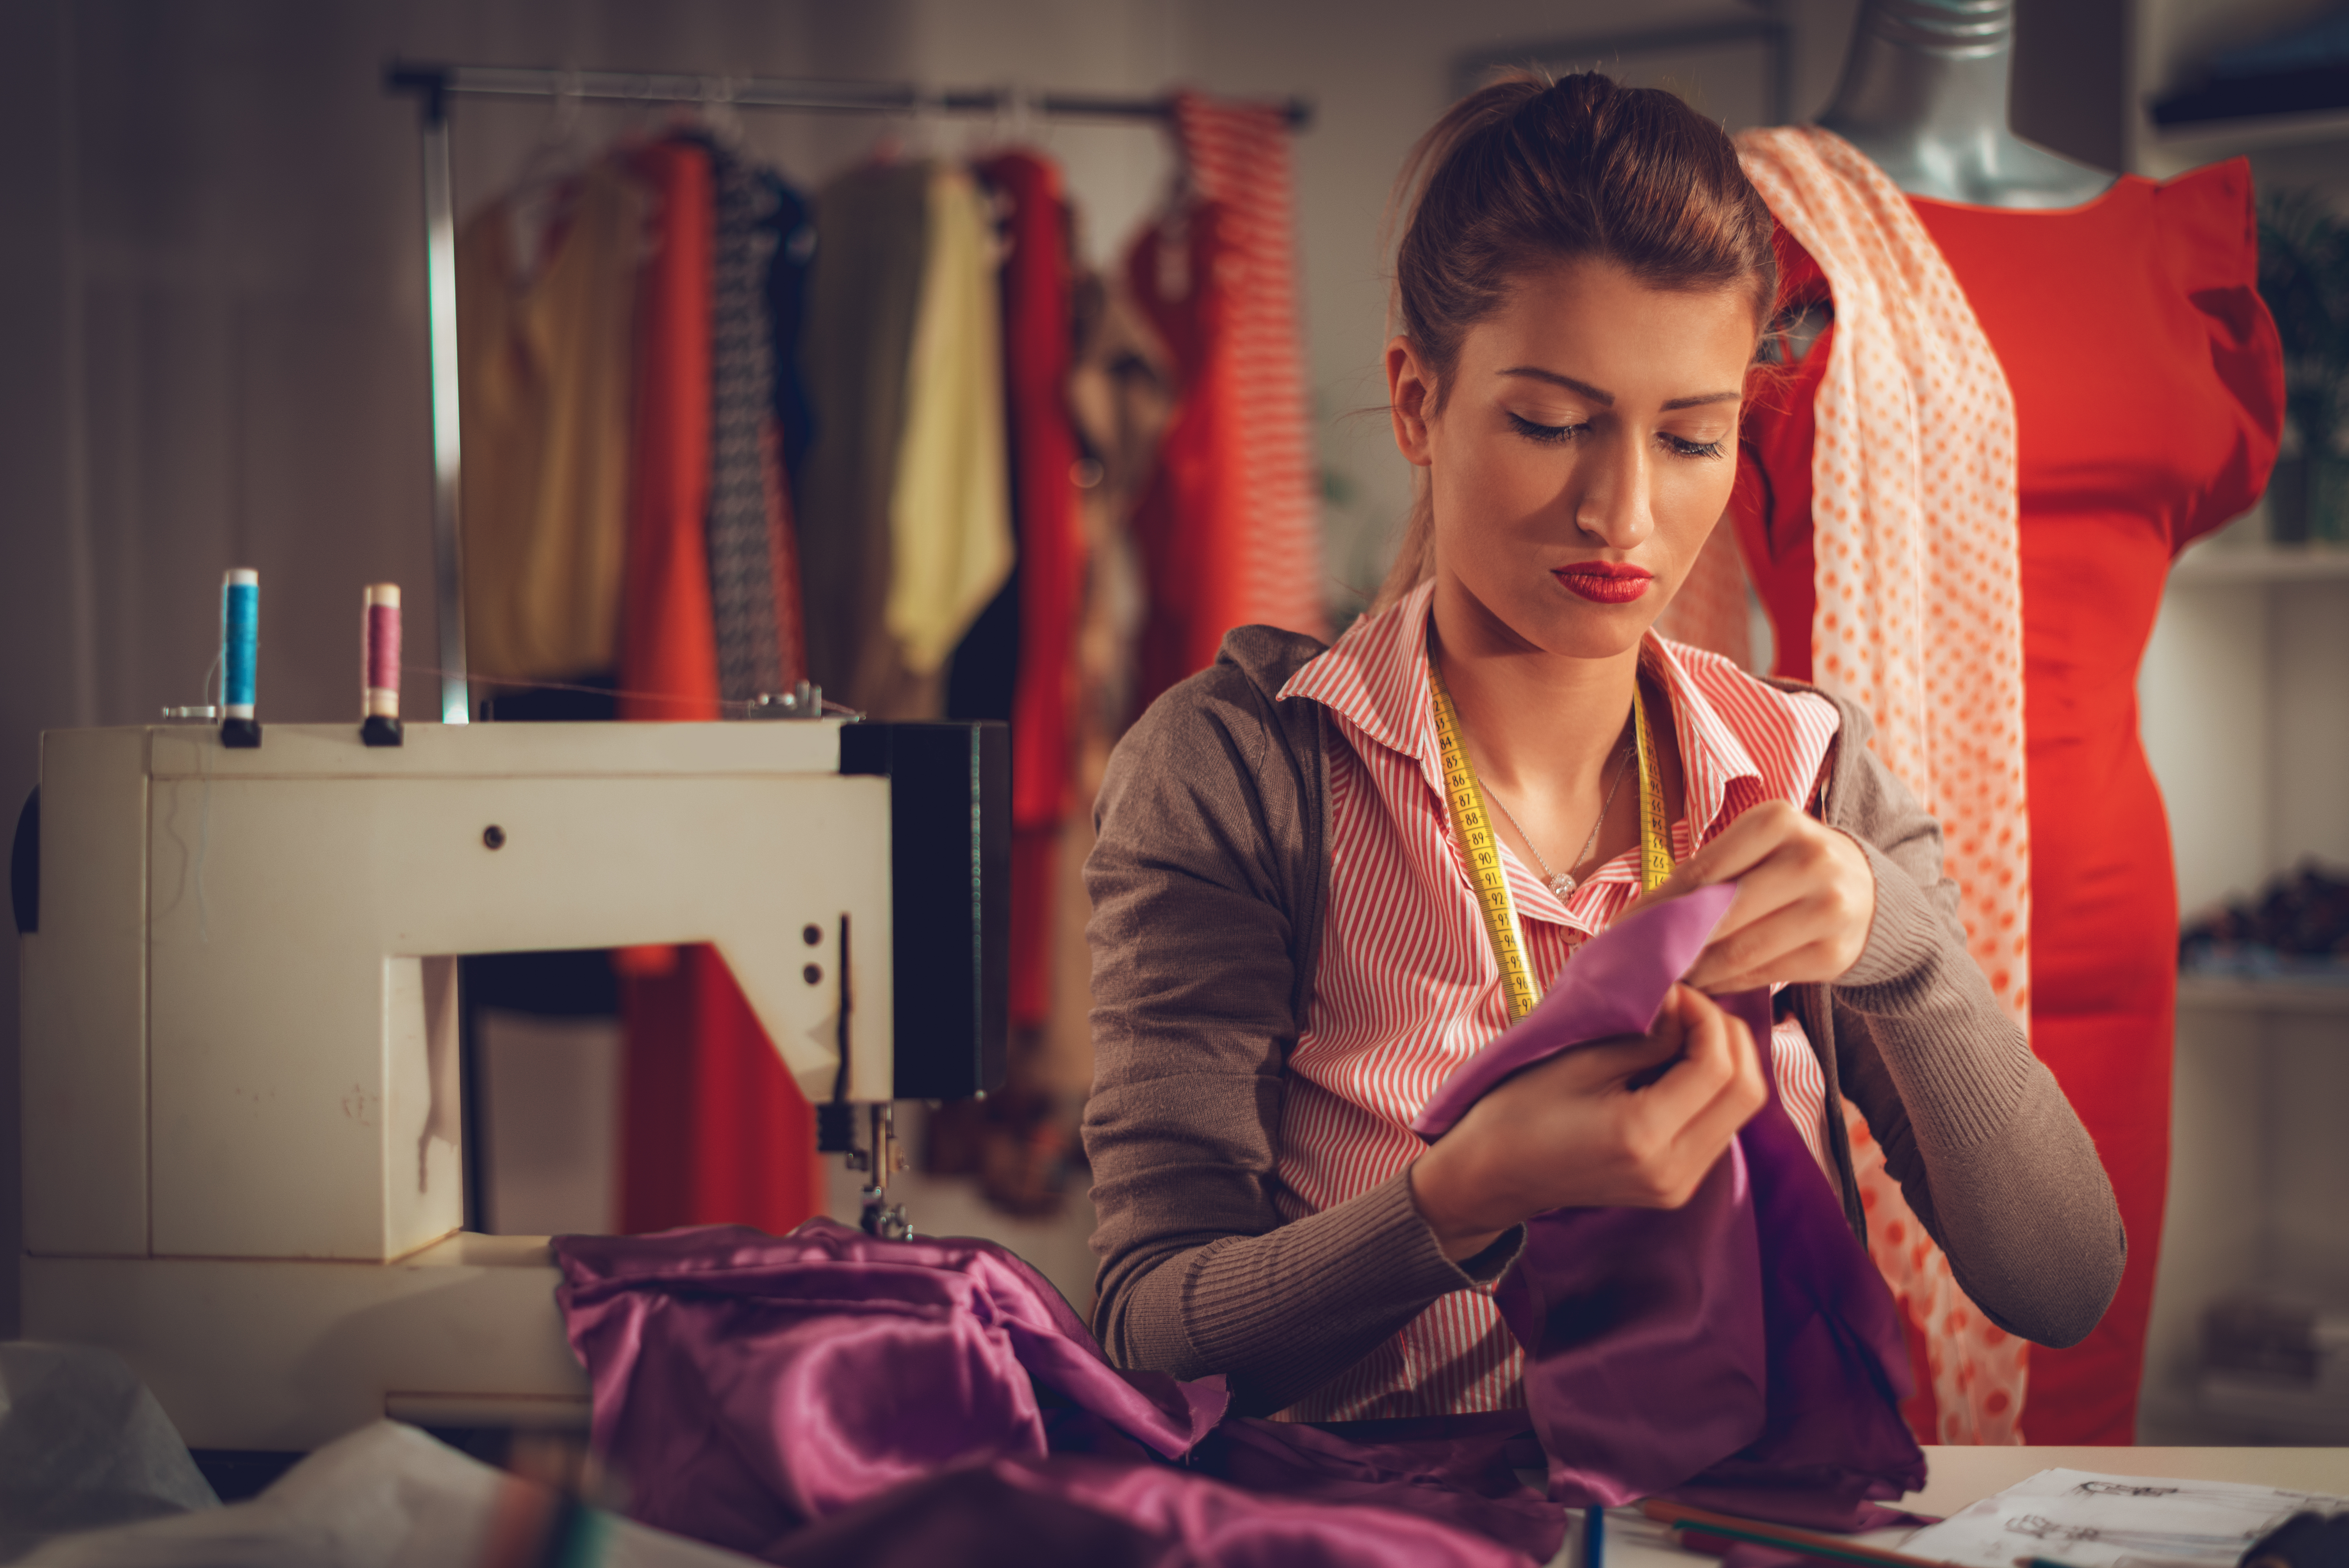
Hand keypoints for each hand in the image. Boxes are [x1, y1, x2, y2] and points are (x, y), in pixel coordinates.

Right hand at [1408, 985, 1766, 1259]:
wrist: (1492, 1175)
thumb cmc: (1518, 1111)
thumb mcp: (1578, 1060)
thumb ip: (1644, 1036)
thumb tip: (1684, 1005)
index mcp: (1644, 1138)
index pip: (1718, 1068)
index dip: (1707, 1017)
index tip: (1675, 991)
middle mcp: (1673, 1170)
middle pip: (1747, 1092)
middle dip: (1727, 1036)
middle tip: (1686, 1005)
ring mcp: (1678, 1184)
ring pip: (1741, 1109)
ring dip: (1723, 1060)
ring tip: (1681, 1030)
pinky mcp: (1676, 1184)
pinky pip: (1719, 1126)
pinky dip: (1711, 1088)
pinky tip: (1676, 1064)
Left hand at [1638, 800, 1874, 991]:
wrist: (1868, 891)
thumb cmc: (1787, 864)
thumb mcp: (1756, 847)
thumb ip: (1707, 873)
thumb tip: (1638, 917)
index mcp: (1777, 821)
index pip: (1700, 872)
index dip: (1655, 907)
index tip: (1621, 929)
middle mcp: (1808, 860)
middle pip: (1718, 915)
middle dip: (1672, 943)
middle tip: (1638, 963)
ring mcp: (1828, 909)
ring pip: (1739, 952)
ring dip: (1695, 970)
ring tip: (1667, 977)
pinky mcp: (1834, 953)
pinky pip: (1763, 976)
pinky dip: (1727, 983)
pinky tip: (1706, 983)